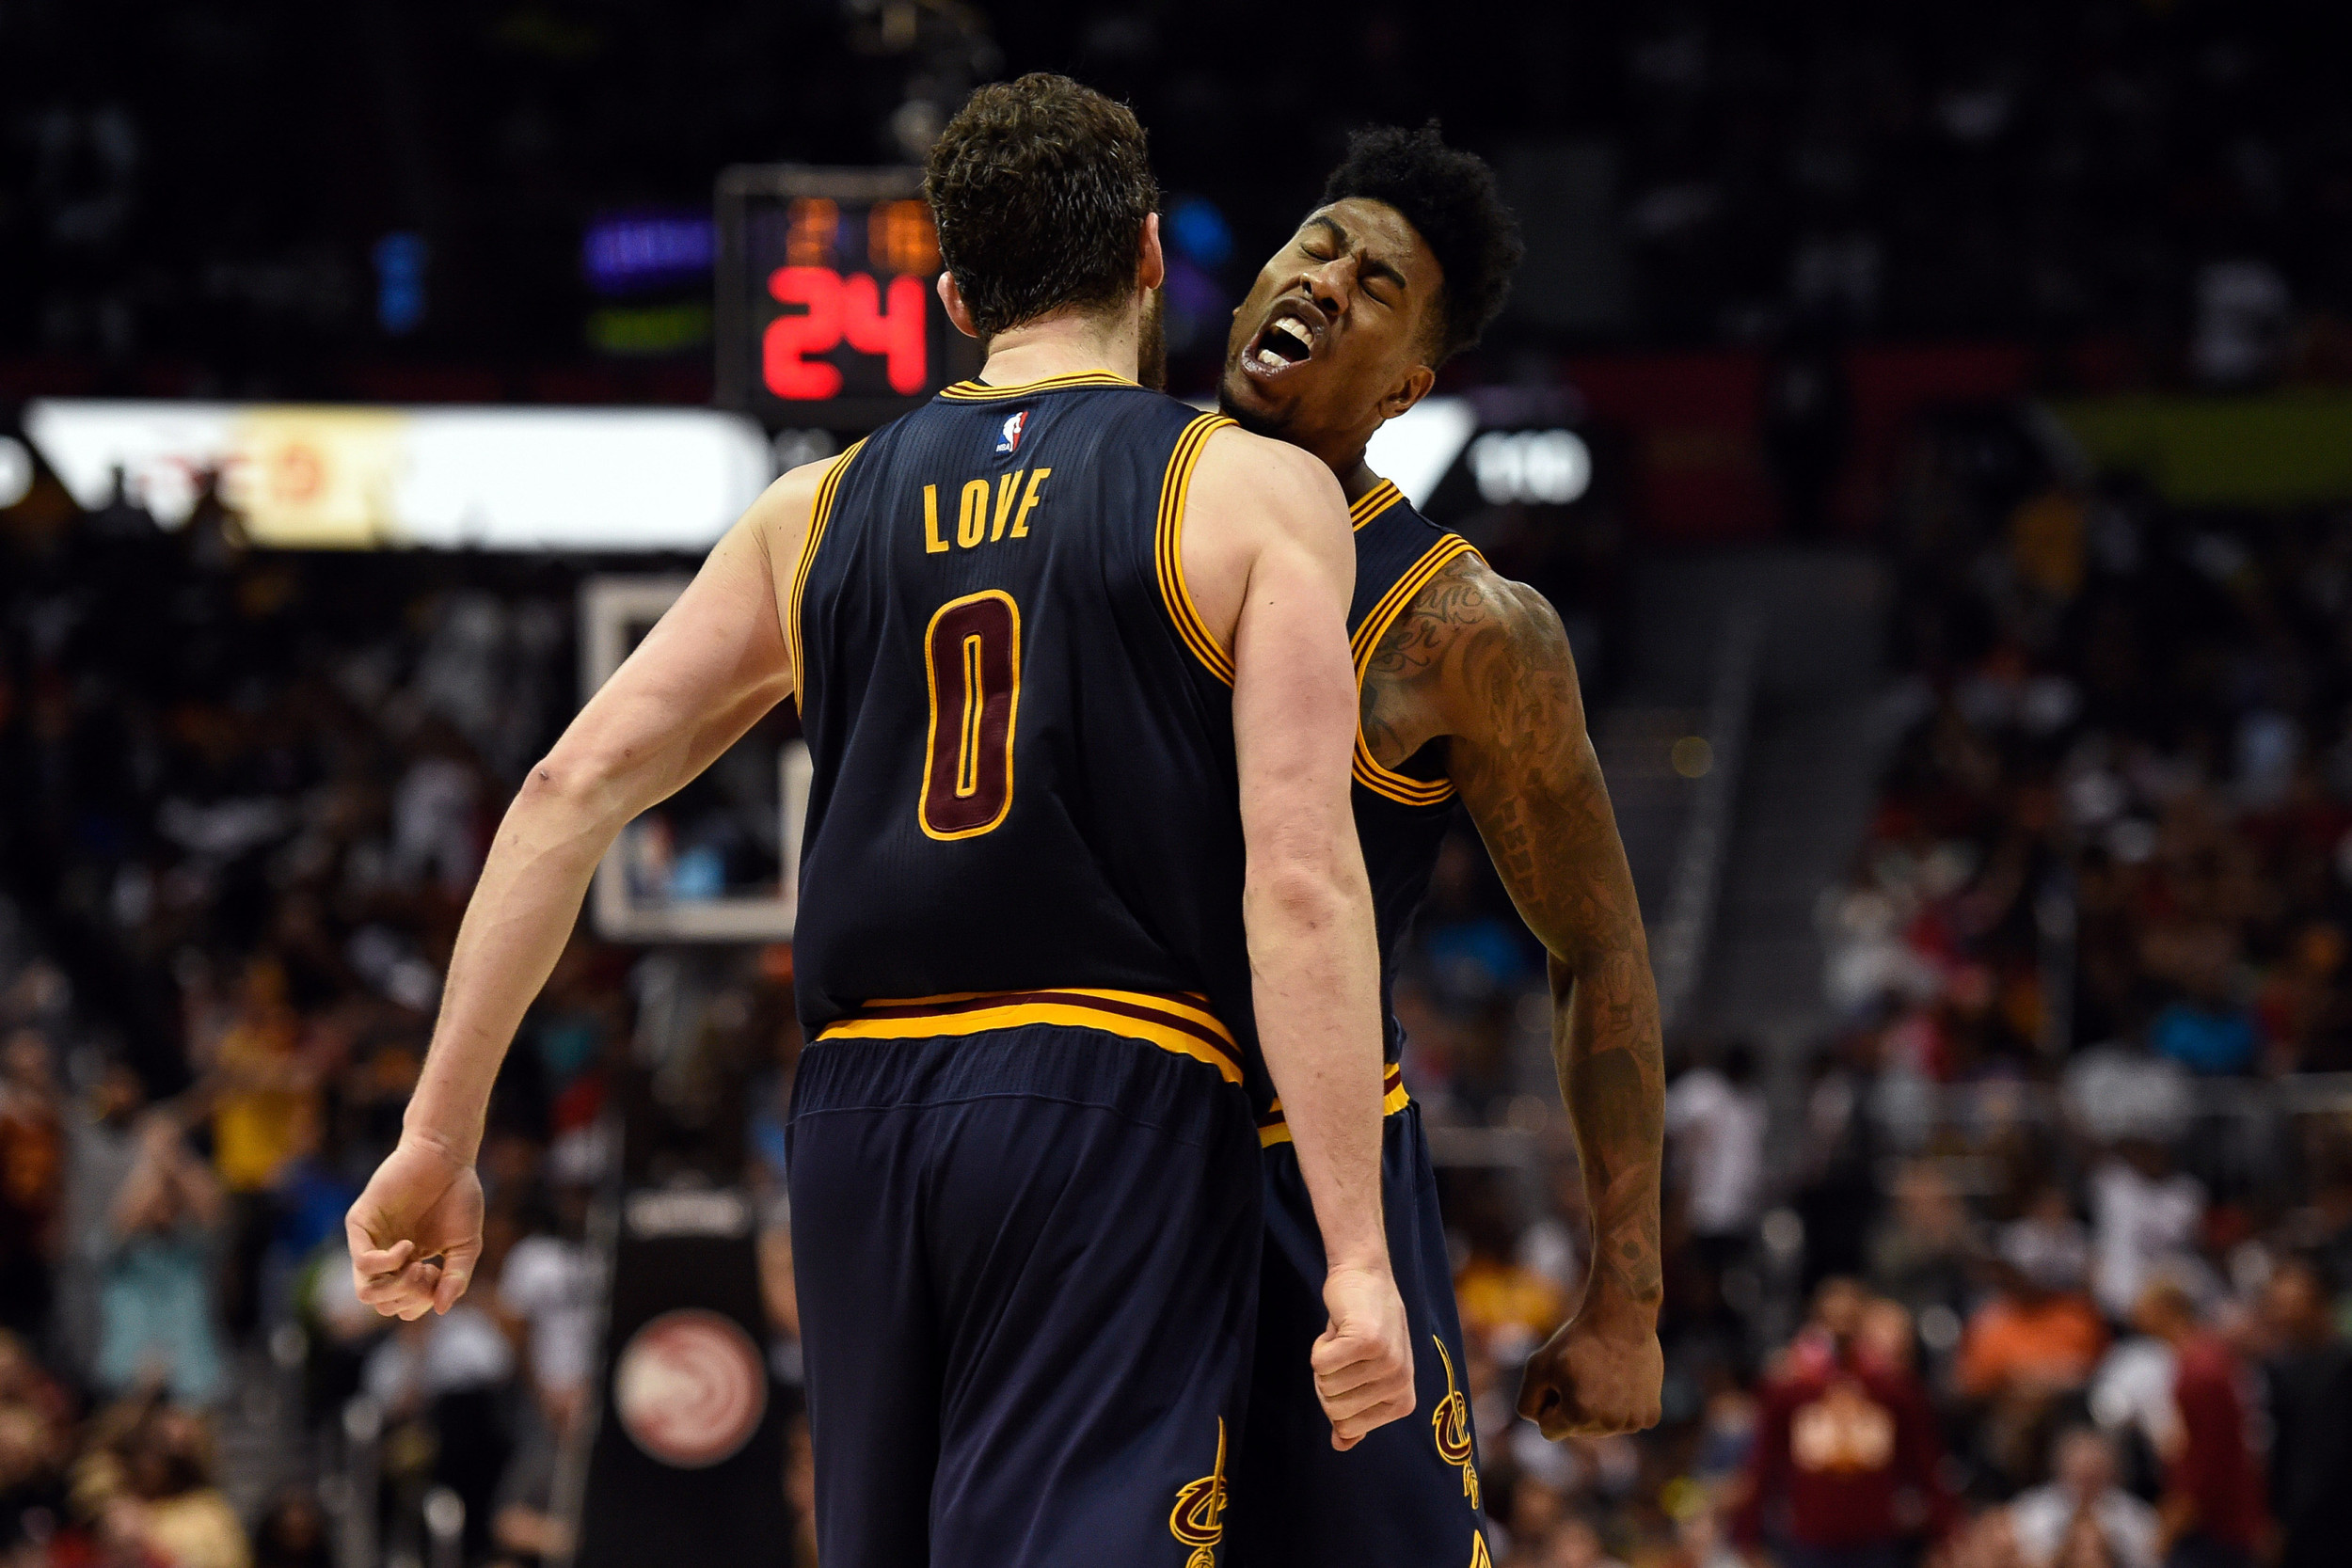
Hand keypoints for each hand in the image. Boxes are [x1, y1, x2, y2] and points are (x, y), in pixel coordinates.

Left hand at [346, 1132, 484, 1320]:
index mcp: (406, 1265)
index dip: (420, 1303)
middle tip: (432, 1271)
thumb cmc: (459, 1196)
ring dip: (397, 1288)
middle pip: (382, 1303)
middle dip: (411, 1297)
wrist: (448, 1157)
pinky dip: (387, 1263)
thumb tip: (441, 1309)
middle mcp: (384, 1257)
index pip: (399, 1306)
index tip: (441, 1275)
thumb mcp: (466, 1245)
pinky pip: (362, 1261)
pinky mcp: (360, 1223)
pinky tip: (408, 1247)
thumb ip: (456, 1277)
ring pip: (366, 1292)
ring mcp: (370, 1241)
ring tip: (420, 1265)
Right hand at [1311, 1263, 1415, 1449]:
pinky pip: (1320, 1363)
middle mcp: (1400, 1385)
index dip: (1335, 1397)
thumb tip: (1341, 1445)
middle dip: (1328, 1379)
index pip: (1347, 1426)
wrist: (1366, 1276)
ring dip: (1324, 1358)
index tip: (1352, 1370)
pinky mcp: (1367, 1342)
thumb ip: (1356, 1412)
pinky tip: (1339, 1327)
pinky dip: (1320, 1344)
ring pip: (1325, 1384)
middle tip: (1346, 1351)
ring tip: (1345, 1337)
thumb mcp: (1366, 1374)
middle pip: (1334, 1409)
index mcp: (1403, 1402)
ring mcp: (1387, 1363)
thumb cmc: (1363, 1328)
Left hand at [1516, 1296, 1662, 1438]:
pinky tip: (1623, 1380)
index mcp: (1578, 1414)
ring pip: (1602, 1427)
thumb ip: (1527, 1402)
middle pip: (1578, 1430)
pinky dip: (1623, 1405)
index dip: (1549, 1403)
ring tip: (1604, 1375)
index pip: (1549, 1430)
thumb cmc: (1577, 1339)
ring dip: (1599, 1407)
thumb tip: (1540, 1423)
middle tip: (1584, 1374)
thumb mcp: (1537, 1365)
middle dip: (1573, 1406)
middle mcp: (1608, 1425)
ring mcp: (1633, 1422)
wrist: (1624, 1317)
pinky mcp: (1651, 1416)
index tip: (1559, 1380)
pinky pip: (1626, 1420)